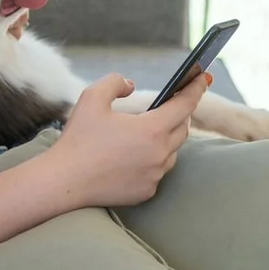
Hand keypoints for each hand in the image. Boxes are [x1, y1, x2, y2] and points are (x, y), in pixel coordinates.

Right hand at [43, 72, 211, 208]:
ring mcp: (155, 175)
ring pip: (171, 152)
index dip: (195, 88)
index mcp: (151, 129)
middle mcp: (160, 154)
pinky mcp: (147, 192)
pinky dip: (152, 161)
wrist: (64, 182)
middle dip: (179, 114)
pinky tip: (134, 157)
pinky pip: (157, 172)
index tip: (203, 78)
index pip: (185, 105)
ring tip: (148, 132)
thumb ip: (116, 82)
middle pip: (183, 129)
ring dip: (165, 139)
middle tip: (168, 106)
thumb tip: (131, 85)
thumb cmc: (78, 139)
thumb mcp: (92, 98)